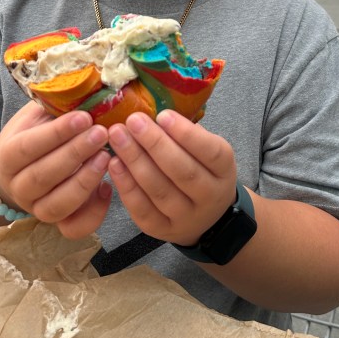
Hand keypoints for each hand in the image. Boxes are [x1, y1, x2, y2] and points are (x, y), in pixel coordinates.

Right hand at [0, 102, 111, 237]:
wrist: (16, 175)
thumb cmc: (33, 137)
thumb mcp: (36, 116)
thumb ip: (54, 104)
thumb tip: (86, 80)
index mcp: (9, 155)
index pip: (28, 146)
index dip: (57, 134)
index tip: (84, 117)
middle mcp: (19, 186)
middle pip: (43, 176)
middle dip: (75, 154)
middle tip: (103, 133)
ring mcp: (36, 208)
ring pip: (57, 206)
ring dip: (84, 183)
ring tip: (107, 158)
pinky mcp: (57, 224)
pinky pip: (73, 228)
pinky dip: (93, 213)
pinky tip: (108, 188)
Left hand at [107, 110, 236, 245]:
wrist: (205, 218)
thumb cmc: (200, 170)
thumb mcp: (205, 150)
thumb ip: (185, 133)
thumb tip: (153, 107)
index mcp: (224, 171)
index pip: (211, 152)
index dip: (187, 134)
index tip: (162, 114)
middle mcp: (209, 197)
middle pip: (182, 171)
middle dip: (155, 144)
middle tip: (132, 121)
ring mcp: (186, 218)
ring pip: (159, 190)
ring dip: (135, 161)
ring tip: (117, 137)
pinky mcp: (161, 230)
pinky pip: (141, 209)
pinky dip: (126, 185)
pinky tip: (114, 163)